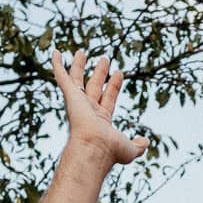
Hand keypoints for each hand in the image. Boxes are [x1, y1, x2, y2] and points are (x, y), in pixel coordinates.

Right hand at [50, 49, 148, 167]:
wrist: (95, 148)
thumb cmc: (111, 151)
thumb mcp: (130, 149)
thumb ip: (139, 146)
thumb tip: (146, 141)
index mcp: (101, 120)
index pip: (109, 98)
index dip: (114, 85)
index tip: (119, 73)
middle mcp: (88, 110)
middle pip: (94, 86)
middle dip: (100, 73)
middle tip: (105, 59)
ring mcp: (78, 102)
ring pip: (77, 79)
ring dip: (79, 66)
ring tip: (82, 52)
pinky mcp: (70, 95)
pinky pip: (62, 76)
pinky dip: (57, 64)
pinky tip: (56, 52)